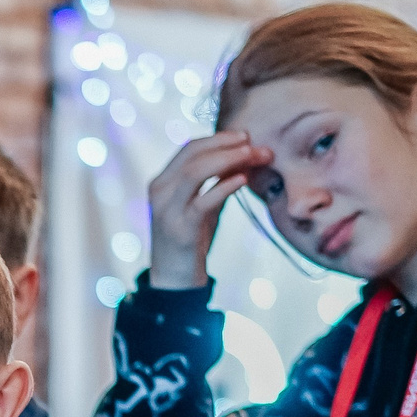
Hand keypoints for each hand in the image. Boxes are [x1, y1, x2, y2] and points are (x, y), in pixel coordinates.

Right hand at [146, 130, 272, 290]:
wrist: (174, 280)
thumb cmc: (191, 241)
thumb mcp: (203, 205)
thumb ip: (218, 182)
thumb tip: (246, 158)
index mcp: (162, 182)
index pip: (189, 148)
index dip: (219, 138)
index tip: (245, 136)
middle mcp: (160, 192)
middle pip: (193, 154)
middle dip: (227, 145)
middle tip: (256, 144)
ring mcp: (167, 210)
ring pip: (195, 172)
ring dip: (227, 159)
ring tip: (252, 156)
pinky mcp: (181, 229)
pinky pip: (203, 201)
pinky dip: (224, 186)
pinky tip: (243, 180)